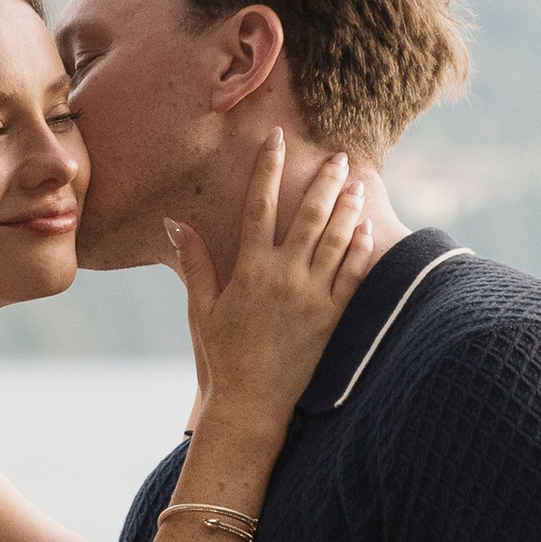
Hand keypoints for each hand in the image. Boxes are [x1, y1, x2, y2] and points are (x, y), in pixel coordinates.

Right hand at [169, 136, 373, 437]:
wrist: (252, 404)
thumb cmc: (222, 355)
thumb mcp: (201, 308)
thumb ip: (194, 261)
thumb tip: (174, 221)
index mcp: (250, 269)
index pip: (259, 205)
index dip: (268, 167)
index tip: (277, 138)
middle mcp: (283, 277)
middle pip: (309, 215)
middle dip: (324, 181)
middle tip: (337, 156)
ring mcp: (312, 297)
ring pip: (337, 240)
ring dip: (348, 208)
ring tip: (357, 184)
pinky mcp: (332, 318)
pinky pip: (352, 276)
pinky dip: (361, 250)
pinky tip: (366, 230)